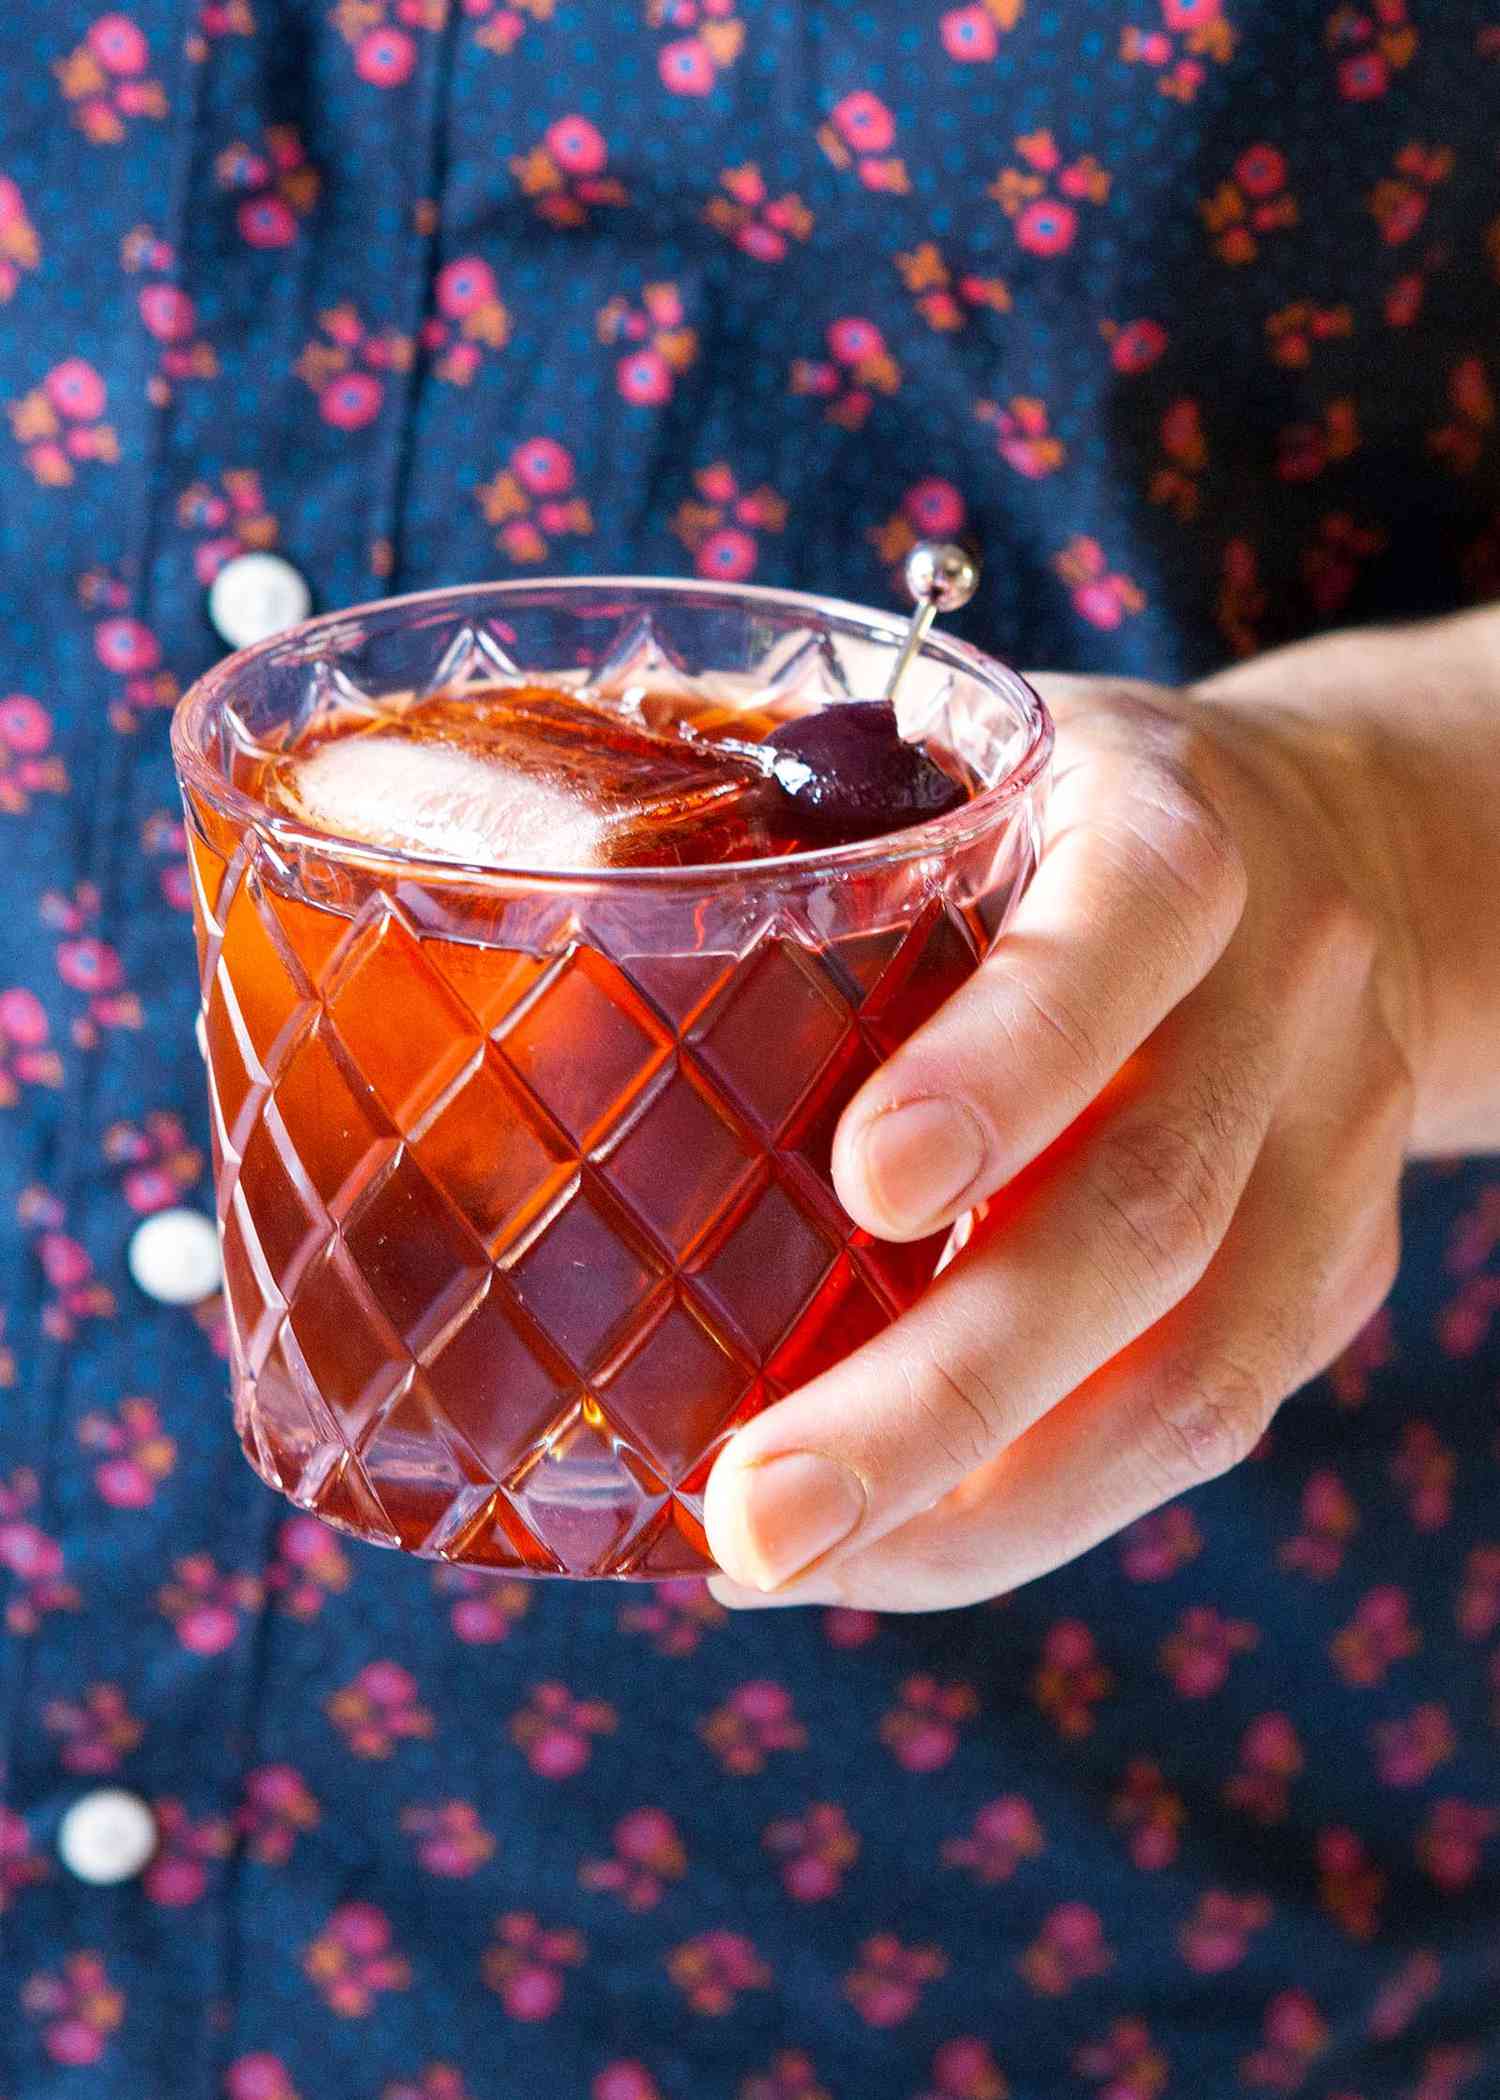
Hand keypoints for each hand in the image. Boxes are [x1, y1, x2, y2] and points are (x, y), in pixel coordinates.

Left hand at [704, 663, 1426, 1610]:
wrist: (1349, 860)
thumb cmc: (1064, 823)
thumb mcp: (956, 761)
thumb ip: (789, 815)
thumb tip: (532, 885)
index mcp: (1165, 829)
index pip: (1122, 931)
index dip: (1012, 1061)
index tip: (870, 1186)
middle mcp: (1278, 992)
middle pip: (1151, 1213)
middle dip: (947, 1392)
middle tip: (756, 1514)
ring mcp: (1329, 1151)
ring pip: (1201, 1376)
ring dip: (984, 1509)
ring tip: (786, 1569)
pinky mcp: (1337, 1275)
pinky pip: (1200, 1425)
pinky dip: (1028, 1513)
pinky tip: (882, 1544)